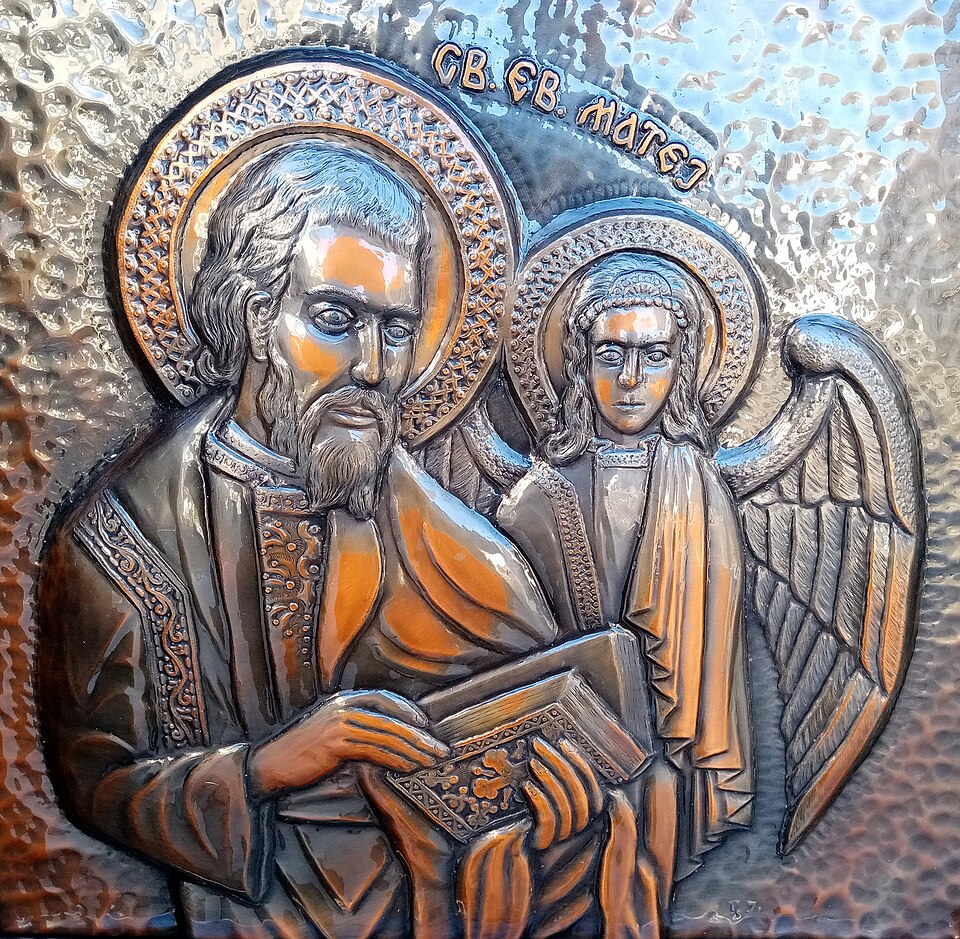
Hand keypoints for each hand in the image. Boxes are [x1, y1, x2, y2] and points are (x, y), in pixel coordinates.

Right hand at [249, 690, 448, 798]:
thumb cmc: (302, 753)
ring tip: (430, 762)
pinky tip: (407, 767)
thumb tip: (391, 743)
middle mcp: (344, 705)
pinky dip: (394, 759)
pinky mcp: (336, 741)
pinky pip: (374, 749)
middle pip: (391, 717)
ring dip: (413, 749)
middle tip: (440, 749)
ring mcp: (340, 721)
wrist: (270, 764)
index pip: (384, 698)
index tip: (426, 725)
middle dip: (419, 735)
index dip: (408, 711)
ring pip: (387, 734)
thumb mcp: (333, 734)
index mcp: (344, 699)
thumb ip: (358, 731)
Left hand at [522, 737, 603, 849]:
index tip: (562, 742)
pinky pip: (548, 820)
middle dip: (557, 763)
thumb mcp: (555, 797)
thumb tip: (561, 745)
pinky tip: (527, 786)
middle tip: (539, 745)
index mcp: (590, 811)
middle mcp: (582, 825)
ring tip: (532, 762)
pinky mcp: (546, 843)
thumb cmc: (539, 816)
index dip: (578, 761)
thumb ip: (564, 780)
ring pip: (563, 804)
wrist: (520, 850)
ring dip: (548, 779)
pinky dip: (539, 800)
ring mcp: (564, 835)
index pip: (590, 783)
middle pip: (576, 790)